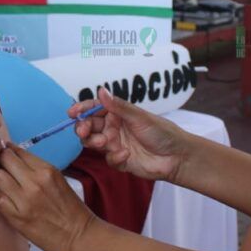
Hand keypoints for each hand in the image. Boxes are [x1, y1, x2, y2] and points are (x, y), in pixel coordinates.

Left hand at [0, 145, 94, 250]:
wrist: (78, 235)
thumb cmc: (70, 208)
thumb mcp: (58, 179)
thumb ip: (36, 168)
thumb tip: (15, 155)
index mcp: (47, 170)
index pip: (17, 151)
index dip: (8, 151)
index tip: (6, 155)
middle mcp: (35, 182)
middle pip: (4, 159)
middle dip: (1, 161)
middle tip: (3, 169)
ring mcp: (25, 200)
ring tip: (5, 187)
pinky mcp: (17, 217)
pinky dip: (0, 198)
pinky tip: (8, 201)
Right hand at [71, 88, 192, 182]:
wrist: (177, 156)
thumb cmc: (162, 132)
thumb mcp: (139, 117)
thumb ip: (118, 106)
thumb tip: (101, 90)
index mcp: (117, 114)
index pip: (94, 109)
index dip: (82, 110)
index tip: (72, 112)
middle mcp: (113, 128)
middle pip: (89, 127)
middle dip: (83, 128)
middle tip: (84, 131)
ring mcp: (115, 145)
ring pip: (94, 143)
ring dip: (95, 141)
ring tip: (105, 142)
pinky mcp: (119, 161)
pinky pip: (108, 159)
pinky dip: (114, 157)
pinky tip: (125, 154)